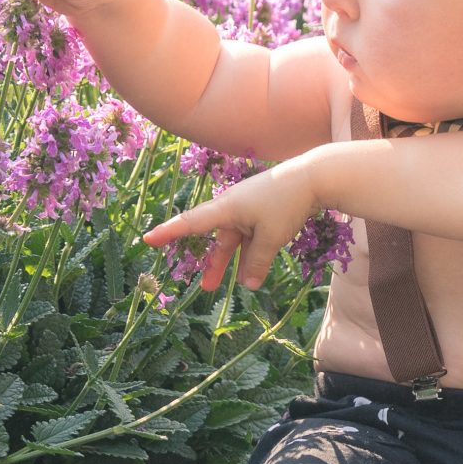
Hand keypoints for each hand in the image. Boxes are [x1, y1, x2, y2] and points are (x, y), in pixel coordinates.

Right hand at [144, 160, 322, 291]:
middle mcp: (232, 208)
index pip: (190, 223)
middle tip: (202, 286)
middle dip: (210, 263)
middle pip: (216, 239)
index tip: (147, 239)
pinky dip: (252, 255)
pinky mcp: (264, 213)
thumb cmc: (286, 203)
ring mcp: (248, 210)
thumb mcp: (270, 238)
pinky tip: (253, 276)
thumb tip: (248, 285)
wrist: (314, 177)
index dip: (168, 232)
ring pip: (235, 242)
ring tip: (228, 286)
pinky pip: (251, 238)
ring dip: (233, 264)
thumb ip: (257, 263)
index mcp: (226, 208)